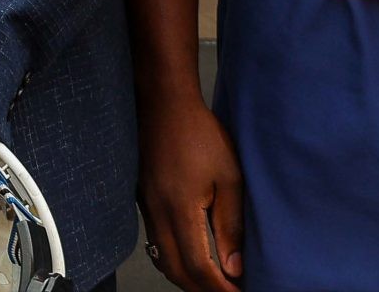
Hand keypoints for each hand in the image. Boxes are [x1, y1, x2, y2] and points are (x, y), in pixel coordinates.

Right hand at [137, 93, 242, 291]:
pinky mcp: (144, 202)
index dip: (220, 289)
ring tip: (213, 281)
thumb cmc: (198, 133)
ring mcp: (147, 209)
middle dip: (203, 290)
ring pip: (164, 261)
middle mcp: (158, 215)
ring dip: (188, 278)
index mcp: (181, 210)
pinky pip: (157, 244)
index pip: (200, 268)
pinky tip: (192, 257)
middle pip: (177, 272)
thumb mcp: (229, 177)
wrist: (163, 104)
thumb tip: (235, 266)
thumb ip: (230, 225)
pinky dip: (175, 261)